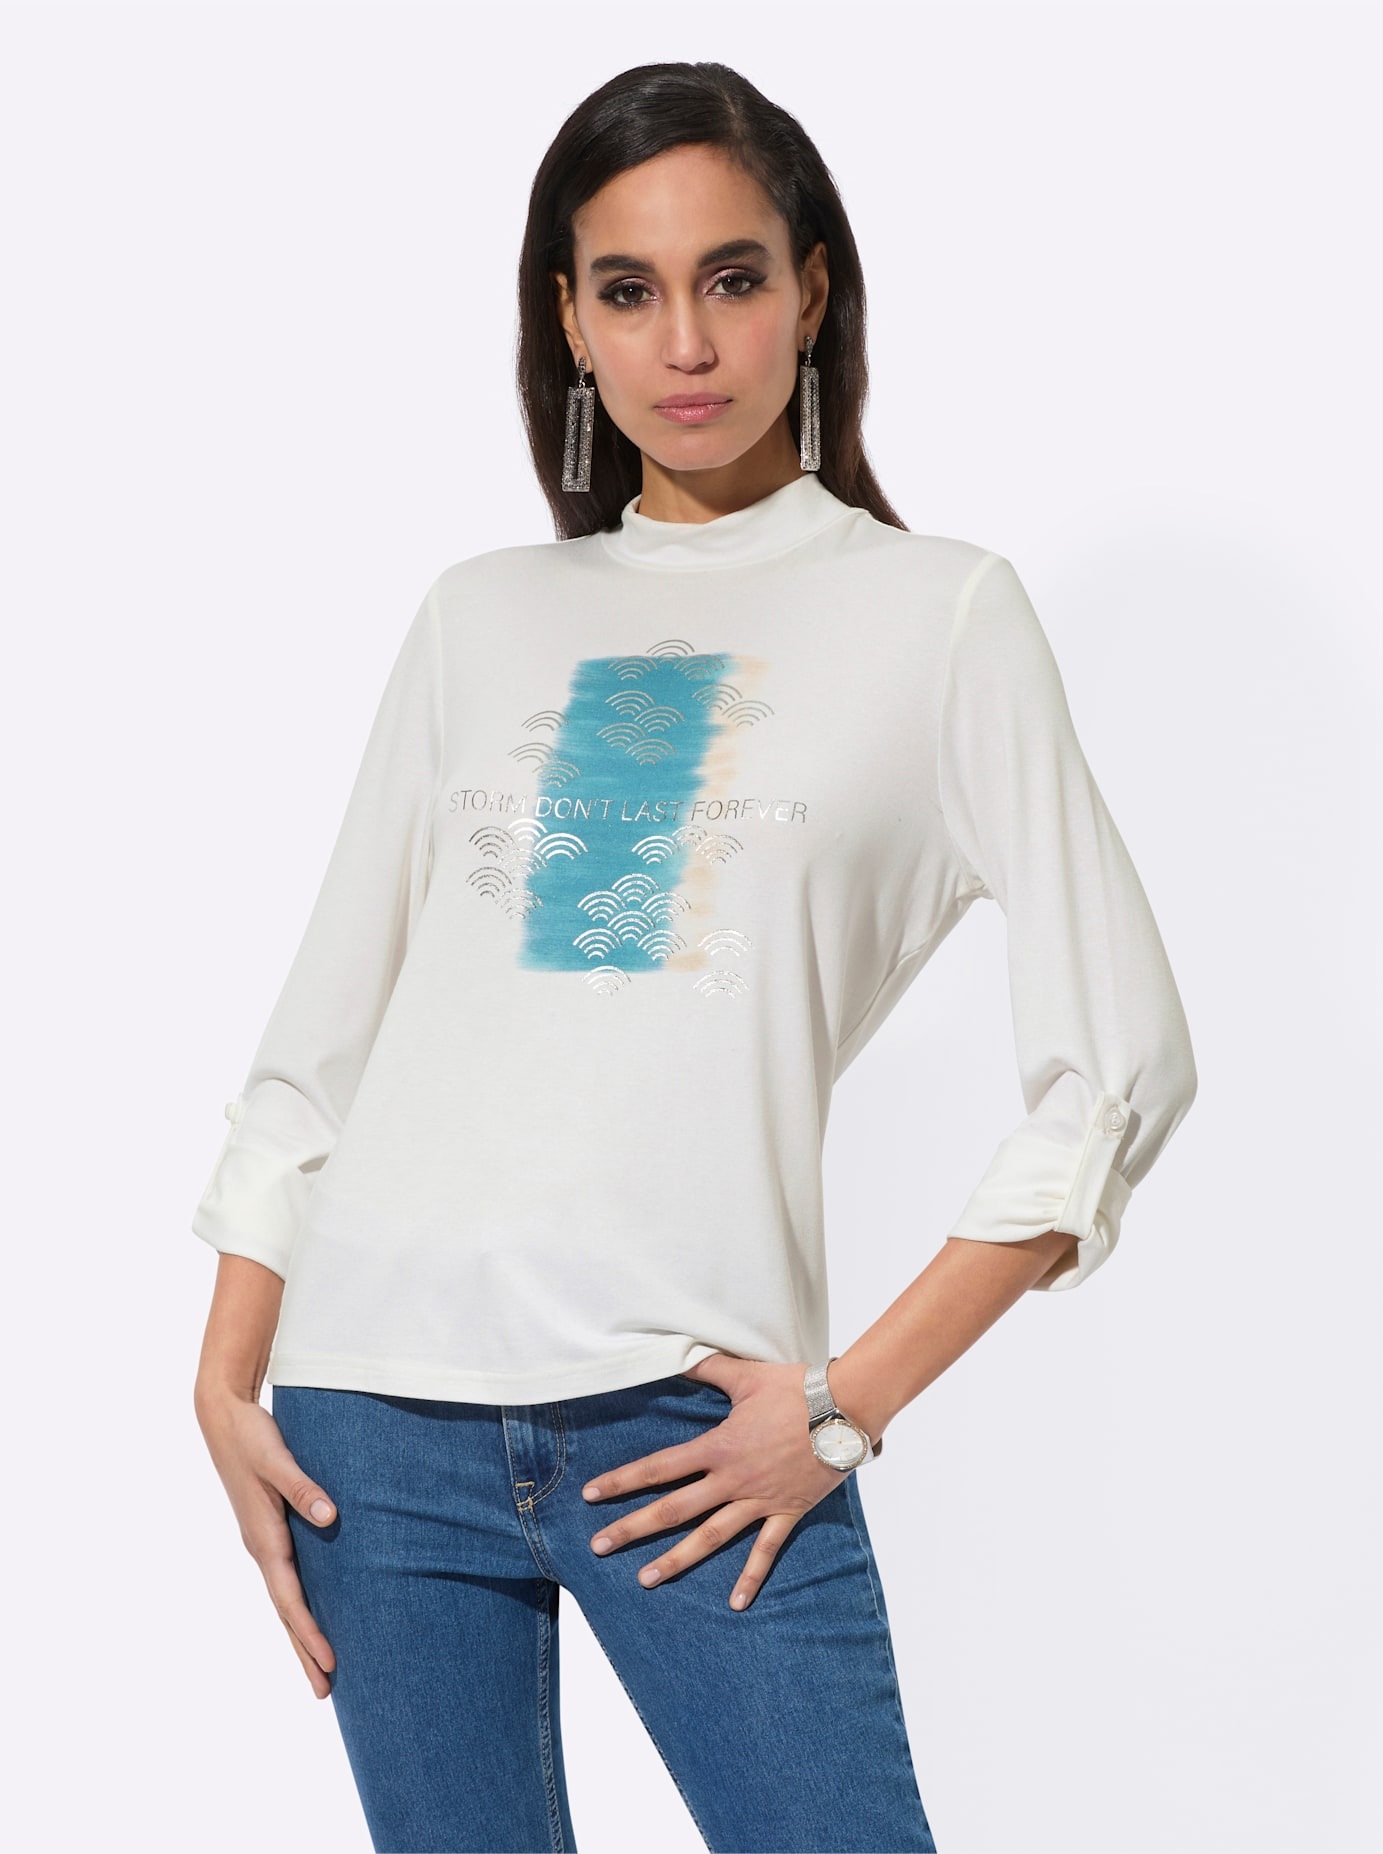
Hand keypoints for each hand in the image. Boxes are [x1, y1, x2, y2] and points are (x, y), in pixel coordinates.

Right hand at [193, 1379, 338, 1695]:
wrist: (224, 1418)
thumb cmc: (252, 1437)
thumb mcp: (278, 1459)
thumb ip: (303, 1487)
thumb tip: (329, 1516)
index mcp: (264, 1539)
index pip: (290, 1599)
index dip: (310, 1633)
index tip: (329, 1664)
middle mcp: (261, 1548)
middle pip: (286, 1612)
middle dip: (304, 1651)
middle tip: (325, 1692)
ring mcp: (263, 1543)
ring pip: (284, 1599)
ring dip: (302, 1634)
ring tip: (322, 1668)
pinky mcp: (268, 1531)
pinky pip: (286, 1579)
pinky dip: (299, 1604)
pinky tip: (314, 1612)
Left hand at [580, 1353, 849, 1610]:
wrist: (846, 1408)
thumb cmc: (796, 1388)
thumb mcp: (745, 1375)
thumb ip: (707, 1368)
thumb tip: (675, 1353)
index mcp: (718, 1447)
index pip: (659, 1467)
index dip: (622, 1480)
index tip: (591, 1494)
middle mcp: (732, 1479)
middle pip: (673, 1508)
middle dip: (633, 1528)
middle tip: (599, 1546)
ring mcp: (759, 1499)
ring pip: (711, 1536)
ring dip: (677, 1559)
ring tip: (645, 1579)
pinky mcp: (787, 1511)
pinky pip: (766, 1550)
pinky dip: (751, 1577)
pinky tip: (735, 1603)